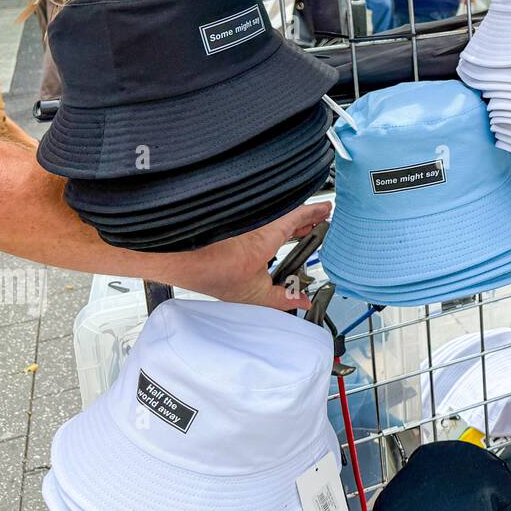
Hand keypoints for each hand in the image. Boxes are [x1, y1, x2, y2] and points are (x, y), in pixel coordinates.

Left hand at [156, 201, 330, 310]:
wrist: (184, 261)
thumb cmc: (212, 273)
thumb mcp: (255, 294)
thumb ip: (283, 298)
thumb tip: (302, 301)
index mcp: (267, 237)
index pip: (297, 218)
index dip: (315, 212)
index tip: (327, 209)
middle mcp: (259, 226)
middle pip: (290, 216)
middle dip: (307, 218)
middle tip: (321, 219)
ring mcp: (248, 224)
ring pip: (277, 218)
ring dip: (292, 222)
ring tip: (305, 227)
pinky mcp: (238, 226)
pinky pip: (265, 221)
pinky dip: (277, 225)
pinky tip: (280, 234)